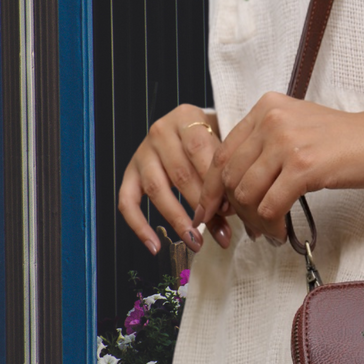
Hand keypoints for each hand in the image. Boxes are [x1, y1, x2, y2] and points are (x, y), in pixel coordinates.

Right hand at [118, 105, 230, 254]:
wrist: (189, 127)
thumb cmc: (212, 139)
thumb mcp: (222, 144)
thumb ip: (228, 174)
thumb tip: (235, 219)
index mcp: (186, 117)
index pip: (199, 150)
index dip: (214, 182)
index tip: (229, 209)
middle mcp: (160, 131)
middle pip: (180, 173)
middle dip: (202, 206)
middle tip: (220, 231)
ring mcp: (142, 152)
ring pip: (157, 190)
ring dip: (178, 220)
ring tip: (196, 242)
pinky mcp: (129, 172)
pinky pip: (128, 202)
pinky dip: (139, 227)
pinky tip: (155, 246)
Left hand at [199, 92, 363, 239]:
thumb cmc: (347, 139)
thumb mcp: (298, 128)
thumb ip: (265, 146)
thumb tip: (233, 188)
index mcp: (266, 107)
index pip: (222, 153)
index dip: (212, 188)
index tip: (210, 211)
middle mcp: (271, 119)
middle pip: (229, 176)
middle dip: (233, 209)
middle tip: (248, 228)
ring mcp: (287, 141)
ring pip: (246, 194)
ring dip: (254, 221)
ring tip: (269, 231)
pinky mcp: (304, 166)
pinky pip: (270, 206)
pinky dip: (272, 225)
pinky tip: (281, 232)